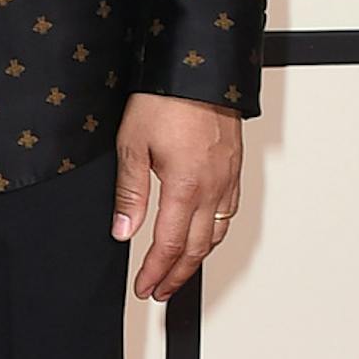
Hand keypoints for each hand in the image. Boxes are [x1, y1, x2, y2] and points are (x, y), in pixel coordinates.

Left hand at [112, 93, 242, 301]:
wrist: (198, 68)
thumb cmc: (166, 99)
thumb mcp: (133, 145)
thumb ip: (130, 193)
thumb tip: (124, 230)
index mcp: (185, 187)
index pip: (169, 246)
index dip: (155, 272)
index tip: (144, 287)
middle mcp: (212, 188)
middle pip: (196, 249)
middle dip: (176, 276)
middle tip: (159, 290)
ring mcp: (227, 179)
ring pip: (217, 234)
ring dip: (197, 259)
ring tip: (179, 273)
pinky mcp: (234, 167)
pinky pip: (229, 212)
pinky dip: (215, 233)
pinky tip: (204, 235)